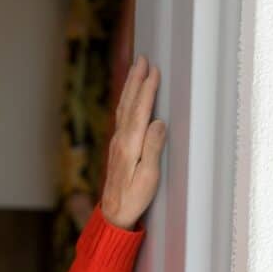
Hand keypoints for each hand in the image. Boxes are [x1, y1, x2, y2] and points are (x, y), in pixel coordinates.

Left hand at [100, 55, 166, 230]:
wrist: (113, 213)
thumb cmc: (134, 198)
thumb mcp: (148, 177)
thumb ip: (152, 148)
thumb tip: (159, 122)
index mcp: (130, 145)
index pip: (140, 110)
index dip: (147, 89)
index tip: (154, 71)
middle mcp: (121, 140)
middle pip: (129, 103)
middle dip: (136, 80)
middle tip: (142, 58)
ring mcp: (117, 142)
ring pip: (124, 108)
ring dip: (130, 87)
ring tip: (136, 69)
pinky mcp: (117, 147)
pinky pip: (122, 116)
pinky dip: (127, 101)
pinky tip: (129, 97)